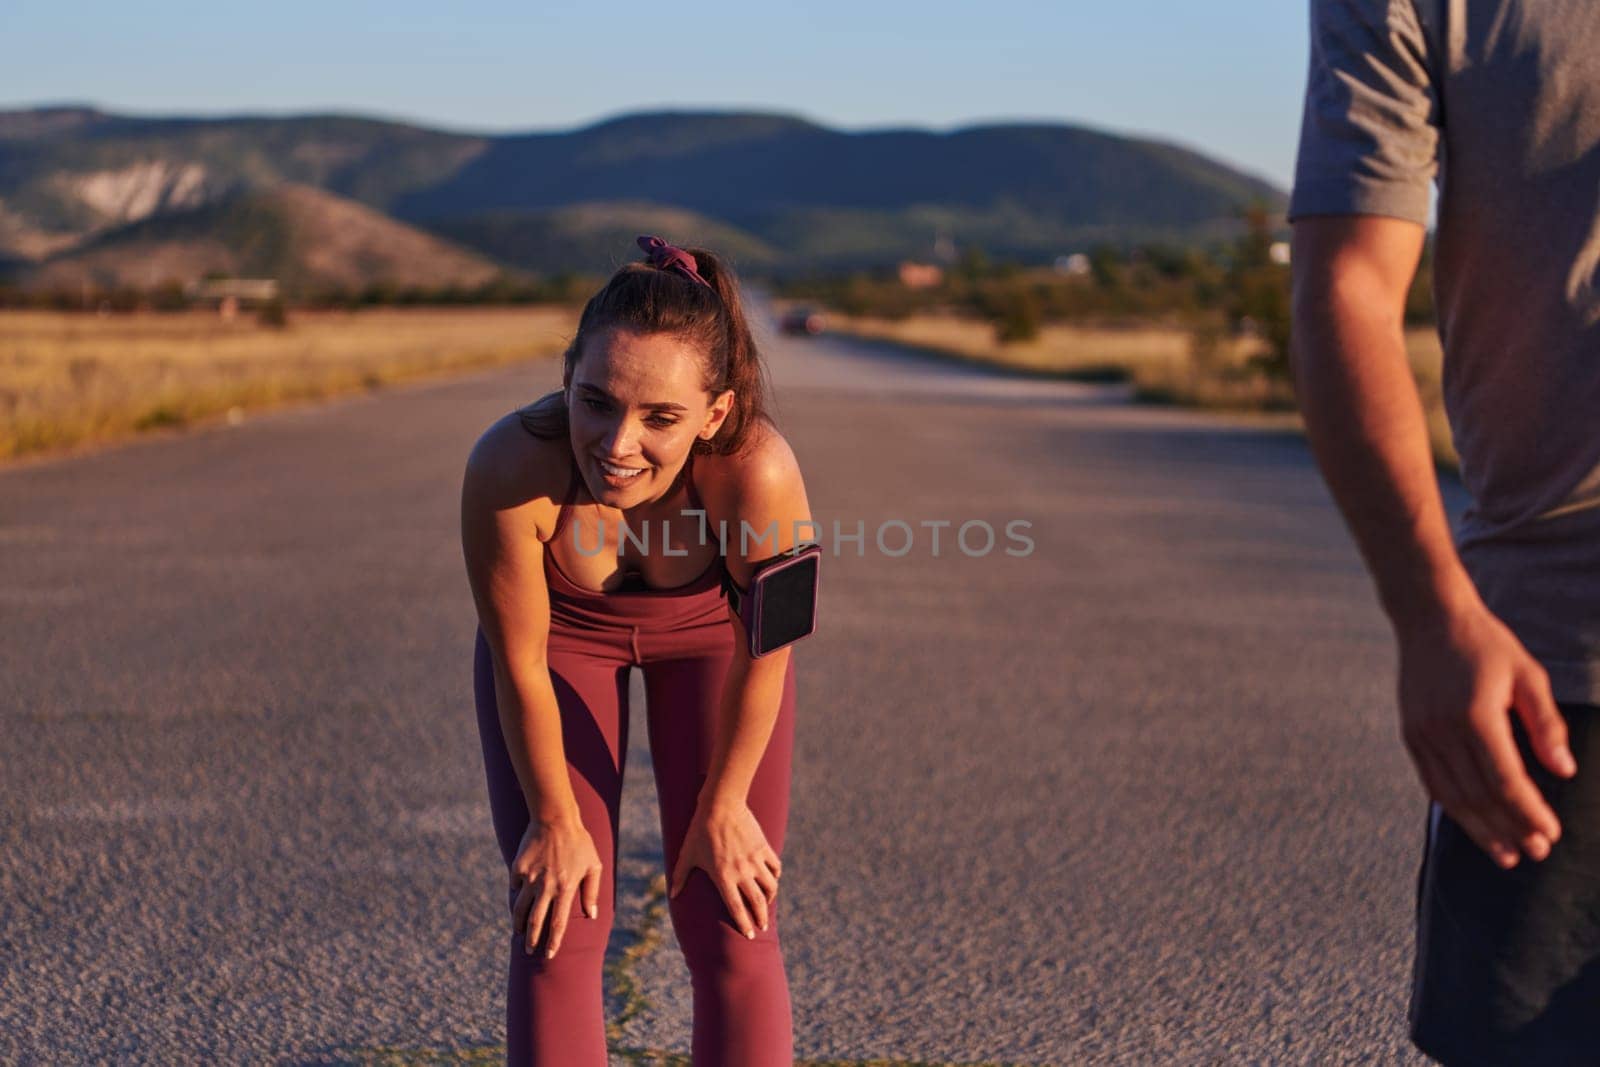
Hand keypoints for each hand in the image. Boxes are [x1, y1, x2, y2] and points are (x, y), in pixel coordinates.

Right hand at [510, 815, 601, 958]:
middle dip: (531, 940)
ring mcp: (530, 878)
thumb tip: (591, 915)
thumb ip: (592, 891)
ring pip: (520, 908)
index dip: (553, 941)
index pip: (558, 923)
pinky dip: (515, 897)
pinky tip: (517, 903)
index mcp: (566, 888)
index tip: (549, 955)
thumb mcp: (594, 865)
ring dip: (519, 923)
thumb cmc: (579, 842)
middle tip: (529, 951)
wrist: (555, 818)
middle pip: (536, 921)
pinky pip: (514, 888)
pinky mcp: (518, 868)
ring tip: (519, 932)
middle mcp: (546, 886)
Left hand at [669, 799, 781, 938]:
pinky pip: (775, 867)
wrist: (720, 805)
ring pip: (770, 886)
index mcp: (723, 876)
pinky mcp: (763, 848)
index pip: (736, 908)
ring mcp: (754, 860)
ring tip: (767, 904)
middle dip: (761, 917)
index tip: (749, 935)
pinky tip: (772, 879)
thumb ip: (680, 876)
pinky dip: (775, 876)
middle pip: (757, 902)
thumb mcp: (687, 854)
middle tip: (763, 926)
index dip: (743, 924)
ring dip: (770, 898)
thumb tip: (673, 895)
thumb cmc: (700, 830)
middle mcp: (742, 871)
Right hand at [1397, 600, 1576, 868]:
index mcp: (1475, 716)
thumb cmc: (1487, 645)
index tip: (1552, 834)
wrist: (1429, 619)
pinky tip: (1473, 824)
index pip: (1506, 781)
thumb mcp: (1528, 676)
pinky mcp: (1411, 734)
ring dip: (1481, 829)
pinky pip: (1432, 782)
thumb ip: (1546, 725)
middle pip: (1479, 796)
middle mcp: (1443, 730)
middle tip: (1536, 853)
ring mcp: (1422, 734)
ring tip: (1505, 854)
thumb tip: (1565, 771)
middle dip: (1510, 829)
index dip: (1530, 813)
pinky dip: (1454, 808)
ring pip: (1453, 796)